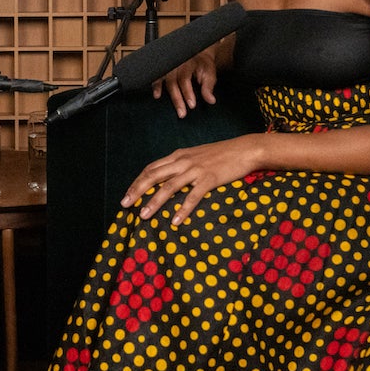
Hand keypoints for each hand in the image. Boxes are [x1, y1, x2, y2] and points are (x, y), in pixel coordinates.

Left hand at [120, 134, 260, 224]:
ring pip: (169, 187)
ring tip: (144, 215)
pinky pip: (193, 196)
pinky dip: (183, 209)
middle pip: (154, 176)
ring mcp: (196, 170)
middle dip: (137, 191)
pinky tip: (176, 221)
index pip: (151, 168)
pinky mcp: (210, 179)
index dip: (137, 182)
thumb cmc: (221, 154)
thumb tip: (167, 177)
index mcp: (178, 155)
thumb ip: (181, 164)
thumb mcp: (196, 155)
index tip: (127, 194)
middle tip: (125, 205)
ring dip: (154, 202)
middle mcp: (183, 161)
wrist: (244, 149)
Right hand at [152, 49, 217, 117]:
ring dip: (159, 88)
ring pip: (162, 77)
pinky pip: (156, 75)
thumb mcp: (209, 74)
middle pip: (173, 81)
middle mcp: (177, 63)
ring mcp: (169, 64)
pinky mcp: (164, 68)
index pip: (185, 79)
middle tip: (181, 113)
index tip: (191, 105)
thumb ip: (208, 87)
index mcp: (188, 63)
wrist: (197, 53)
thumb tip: (211, 100)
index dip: (188, 93)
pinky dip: (155, 84)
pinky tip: (155, 94)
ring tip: (158, 98)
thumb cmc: (203, 65)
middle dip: (176, 98)